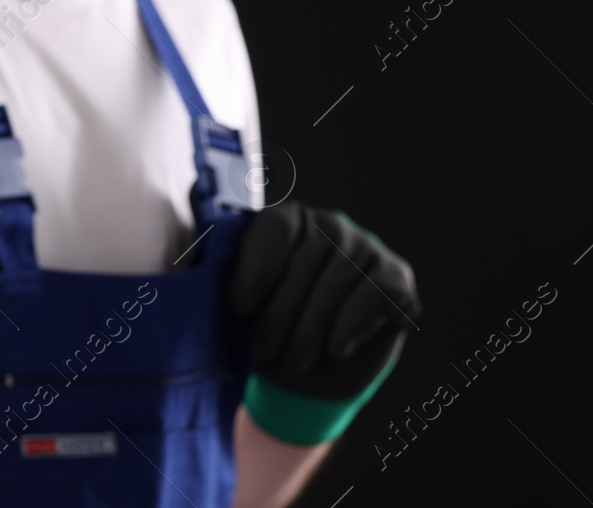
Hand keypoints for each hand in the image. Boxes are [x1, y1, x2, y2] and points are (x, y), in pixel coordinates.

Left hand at [225, 202, 419, 441]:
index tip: (238, 308)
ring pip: (337, 284)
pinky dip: (350, 327)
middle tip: (261, 353)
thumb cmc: (269, 327)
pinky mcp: (396, 277)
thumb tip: (196, 244)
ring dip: (310, 332)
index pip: (274, 230)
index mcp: (288, 220)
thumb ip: (218, 270)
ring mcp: (367, 248)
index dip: (255, 269)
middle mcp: (330, 224)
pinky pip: (374, 296)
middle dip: (278, 316)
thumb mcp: (237, 300)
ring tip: (290, 363)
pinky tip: (335, 349)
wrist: (312, 371)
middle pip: (304, 262)